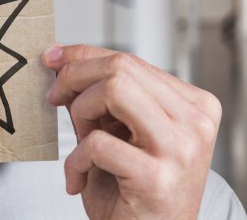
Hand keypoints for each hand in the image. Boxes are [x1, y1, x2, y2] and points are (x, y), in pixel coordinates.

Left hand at [43, 44, 220, 219]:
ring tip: (81, 141)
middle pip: (120, 67)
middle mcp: (195, 122)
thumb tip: (60, 59)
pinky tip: (78, 177)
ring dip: (81, 113)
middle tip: (54, 98)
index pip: (129, 60)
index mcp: (193, 105)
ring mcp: (181, 149)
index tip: (52, 60)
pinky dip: (75, 159)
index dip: (82, 56)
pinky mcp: (157, 178)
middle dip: (74, 78)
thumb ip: (97, 96)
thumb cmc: (131, 190)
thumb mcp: (117, 131)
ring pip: (113, 90)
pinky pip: (97, 143)